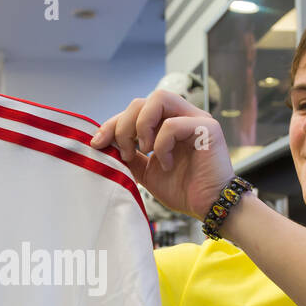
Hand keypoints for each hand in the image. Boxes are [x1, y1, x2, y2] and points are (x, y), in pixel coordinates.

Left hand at [88, 90, 235, 219]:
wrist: (208, 206)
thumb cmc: (183, 190)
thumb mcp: (146, 172)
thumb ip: (130, 156)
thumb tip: (104, 144)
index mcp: (167, 123)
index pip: (135, 110)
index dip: (112, 123)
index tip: (97, 143)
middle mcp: (182, 115)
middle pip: (143, 100)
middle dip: (124, 125)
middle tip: (125, 152)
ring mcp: (196, 119)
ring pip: (159, 99)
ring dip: (142, 126)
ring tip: (145, 151)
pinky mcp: (207, 129)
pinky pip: (173, 125)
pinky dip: (162, 145)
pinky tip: (167, 163)